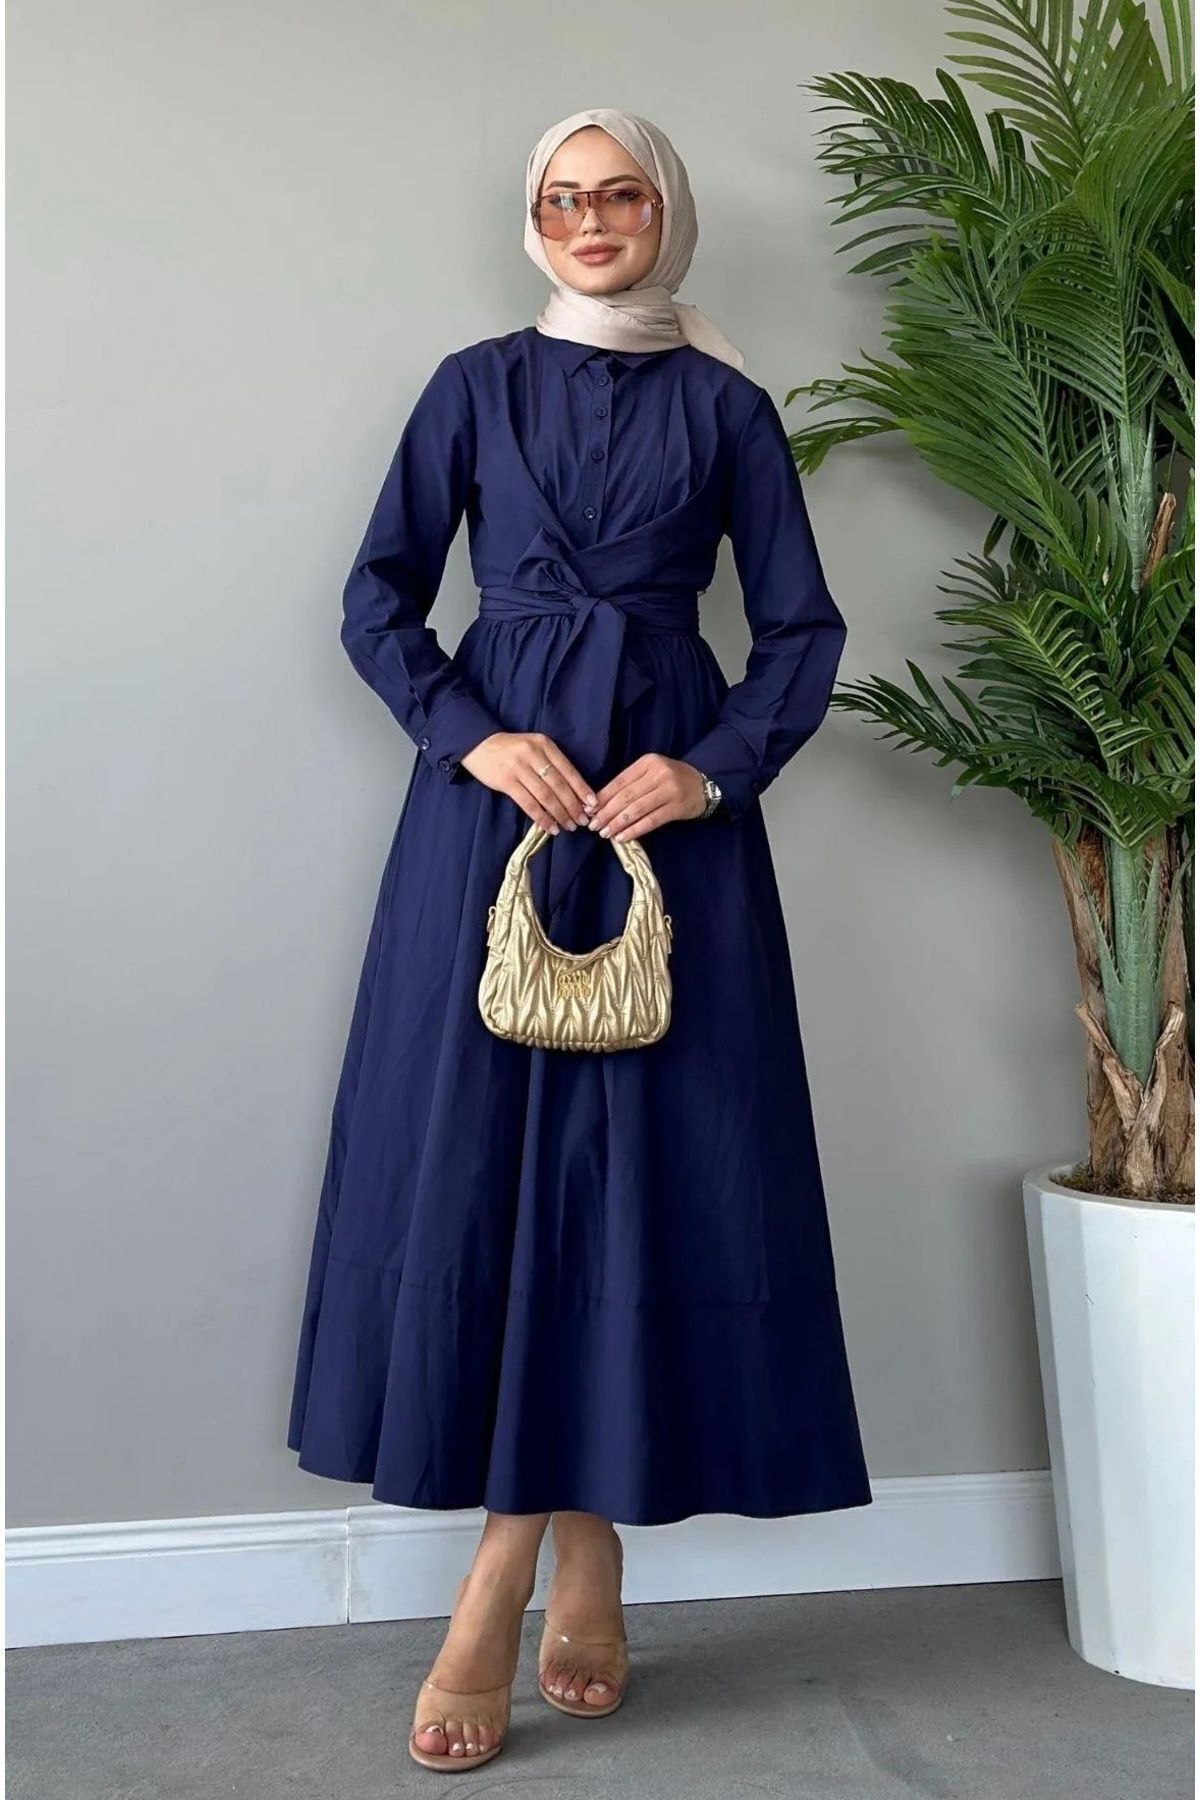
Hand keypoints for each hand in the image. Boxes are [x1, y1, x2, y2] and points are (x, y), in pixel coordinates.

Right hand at [460, 731, 595, 834]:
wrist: (479, 745)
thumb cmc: (511, 749)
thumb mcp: (534, 748)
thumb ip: (551, 764)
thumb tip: (573, 792)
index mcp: (544, 745)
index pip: (568, 769)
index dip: (581, 789)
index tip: (592, 804)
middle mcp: (533, 754)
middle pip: (558, 785)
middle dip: (573, 806)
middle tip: (583, 821)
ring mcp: (519, 768)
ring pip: (545, 796)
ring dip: (559, 814)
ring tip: (569, 826)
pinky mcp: (506, 781)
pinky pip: (528, 804)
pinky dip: (541, 817)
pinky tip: (550, 827)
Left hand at [586, 754, 706, 841]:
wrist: (704, 785)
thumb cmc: (672, 779)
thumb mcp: (652, 773)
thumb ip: (630, 784)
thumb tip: (600, 802)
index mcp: (648, 762)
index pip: (619, 781)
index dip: (603, 797)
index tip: (589, 811)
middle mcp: (658, 773)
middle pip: (626, 796)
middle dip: (606, 813)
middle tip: (594, 826)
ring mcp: (669, 790)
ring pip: (637, 809)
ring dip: (618, 823)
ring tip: (605, 833)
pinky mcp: (677, 807)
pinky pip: (651, 821)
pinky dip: (635, 830)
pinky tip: (623, 837)